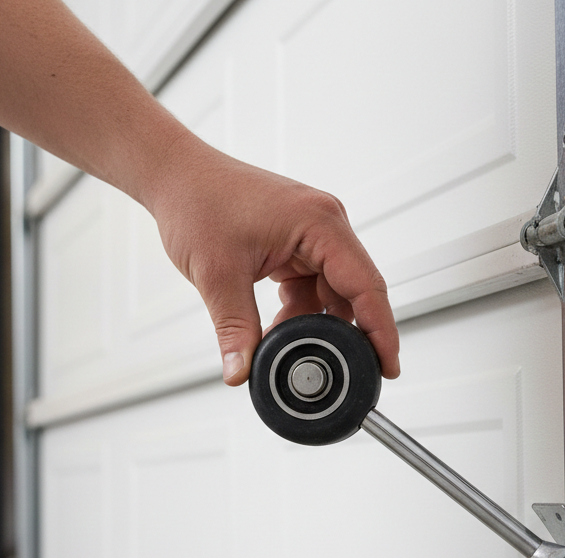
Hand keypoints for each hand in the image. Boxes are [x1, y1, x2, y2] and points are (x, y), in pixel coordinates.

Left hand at [150, 142, 399, 385]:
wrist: (175, 176)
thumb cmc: (198, 202)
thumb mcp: (217, 275)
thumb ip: (235, 329)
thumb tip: (241, 373)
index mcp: (318, 223)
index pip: (366, 285)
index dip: (381, 331)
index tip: (389, 366)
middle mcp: (323, 225)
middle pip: (355, 292)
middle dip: (348, 335)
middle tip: (343, 374)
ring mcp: (311, 235)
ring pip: (331, 294)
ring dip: (313, 326)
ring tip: (287, 350)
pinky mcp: (295, 245)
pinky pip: (311, 288)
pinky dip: (298, 314)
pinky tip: (276, 331)